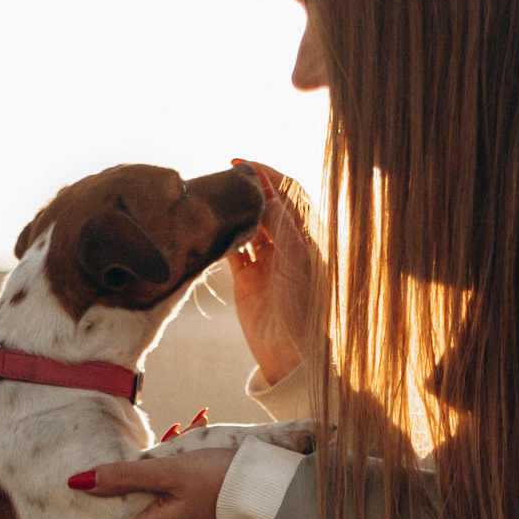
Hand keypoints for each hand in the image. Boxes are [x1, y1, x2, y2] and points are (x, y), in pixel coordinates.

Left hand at [72, 447, 234, 518]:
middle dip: (113, 501)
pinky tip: (172, 453)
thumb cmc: (216, 478)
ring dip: (139, 485)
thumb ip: (121, 476)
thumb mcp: (166, 470)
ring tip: (157, 450)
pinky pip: (160, 507)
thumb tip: (78, 482)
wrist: (264, 485)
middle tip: (117, 468)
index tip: (82, 515)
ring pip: (140, 515)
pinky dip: (158, 484)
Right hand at [226, 161, 322, 387]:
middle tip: (221, 178)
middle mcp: (289, 244)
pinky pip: (230, 249)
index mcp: (310, 235)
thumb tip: (261, 183)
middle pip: (265, 204)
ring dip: (231, 211)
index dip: (267, 174)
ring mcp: (267, 261)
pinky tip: (208, 226)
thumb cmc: (306, 307)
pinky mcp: (246, 280)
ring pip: (246, 224)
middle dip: (245, 189)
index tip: (241, 163)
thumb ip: (279, 220)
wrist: (293, 356)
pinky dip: (221, 236)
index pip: (289, 192)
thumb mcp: (296, 256)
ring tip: (211, 197)